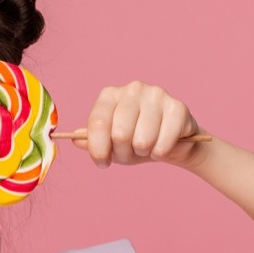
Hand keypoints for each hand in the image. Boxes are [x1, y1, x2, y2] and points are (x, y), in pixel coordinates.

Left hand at [71, 80, 203, 168]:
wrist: (172, 142)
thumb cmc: (136, 140)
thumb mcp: (110, 143)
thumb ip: (91, 141)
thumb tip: (75, 139)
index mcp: (110, 95)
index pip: (97, 122)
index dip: (98, 149)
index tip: (102, 163)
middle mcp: (132, 89)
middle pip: (119, 134)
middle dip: (123, 153)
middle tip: (130, 153)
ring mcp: (157, 95)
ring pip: (142, 140)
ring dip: (143, 153)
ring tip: (147, 147)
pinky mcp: (178, 108)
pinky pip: (162, 144)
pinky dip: (160, 153)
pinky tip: (163, 146)